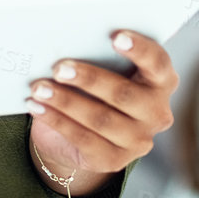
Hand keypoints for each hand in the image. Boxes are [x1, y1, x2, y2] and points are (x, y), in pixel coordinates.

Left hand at [25, 28, 177, 185]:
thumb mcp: (103, 70)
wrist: (82, 133)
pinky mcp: (114, 160)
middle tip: (59, 68)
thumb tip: (67, 42)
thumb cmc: (94, 89)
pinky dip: (57, 121)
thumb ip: (98, 56)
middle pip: (124, 94)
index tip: (116, 36)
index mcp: (160, 82)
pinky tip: (38, 108)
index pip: (158, 63)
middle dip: (89, 79)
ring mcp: (138, 140)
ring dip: (66, 101)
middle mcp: (156, 113)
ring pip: (101, 119)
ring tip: (40, 88)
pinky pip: (83, 139)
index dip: (140, 49)